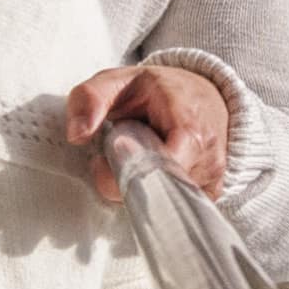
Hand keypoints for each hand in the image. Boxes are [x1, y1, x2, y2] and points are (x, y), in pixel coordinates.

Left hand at [65, 58, 232, 200]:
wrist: (202, 94)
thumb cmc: (159, 90)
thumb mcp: (118, 80)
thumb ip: (90, 99)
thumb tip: (76, 135)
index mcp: (190, 129)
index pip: (158, 171)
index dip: (125, 171)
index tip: (105, 157)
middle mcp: (208, 160)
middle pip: (158, 193)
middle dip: (128, 182)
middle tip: (116, 159)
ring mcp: (211, 181)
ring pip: (165, 204)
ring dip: (140, 189)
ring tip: (137, 162)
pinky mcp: (209, 194)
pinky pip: (176, 208)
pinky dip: (156, 197)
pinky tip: (152, 175)